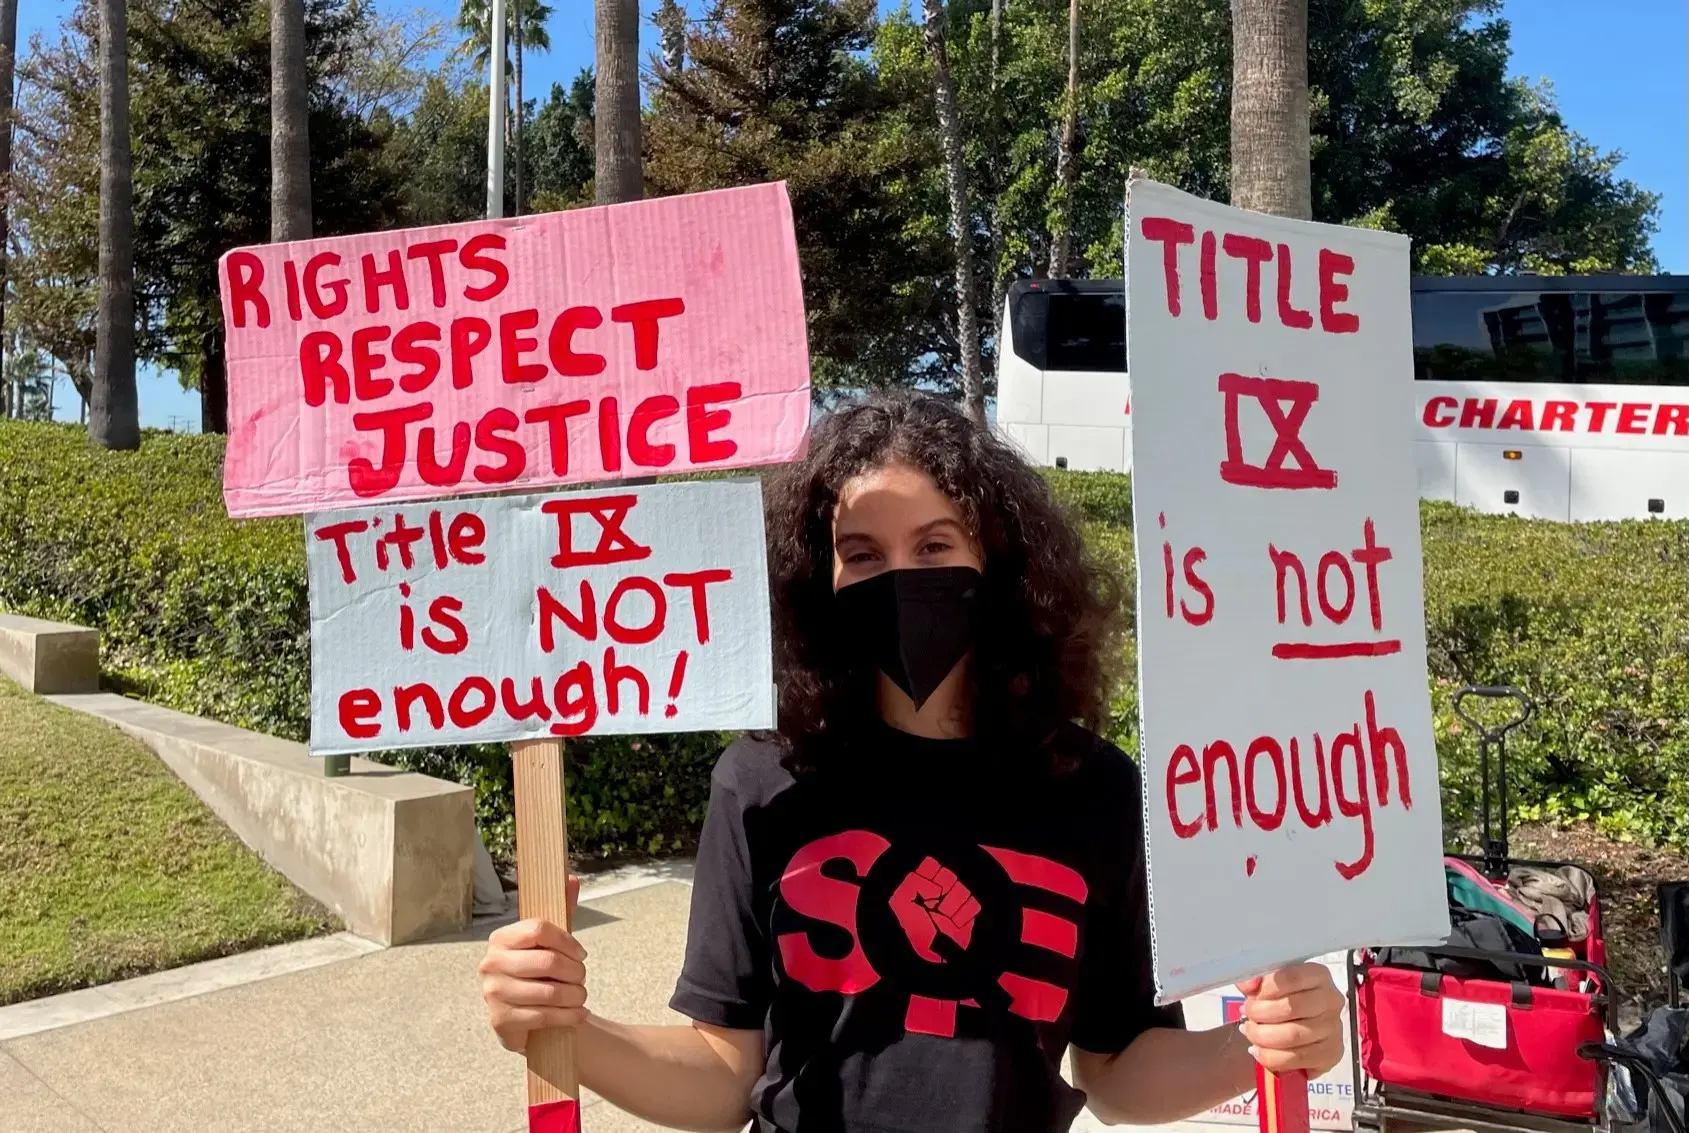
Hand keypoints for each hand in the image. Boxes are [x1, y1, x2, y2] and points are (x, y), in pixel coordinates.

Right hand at [479, 875, 587, 1052]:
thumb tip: (570, 878)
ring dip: (575, 996)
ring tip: (581, 996)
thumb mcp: (551, 941)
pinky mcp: (501, 1020)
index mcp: (501, 938)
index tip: (581, 954)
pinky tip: (577, 1013)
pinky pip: (544, 1016)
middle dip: (575, 972)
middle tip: (582, 978)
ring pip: (549, 992)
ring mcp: (493, 993)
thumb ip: (562, 909)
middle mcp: (490, 963)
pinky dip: (568, 1016)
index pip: (539, 929)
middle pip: (548, 962)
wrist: (527, 1018)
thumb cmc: (540, 974)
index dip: (568, 942)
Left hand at [1236, 962, 1344, 1075]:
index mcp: (1318, 975)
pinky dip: (1272, 1057)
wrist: (1298, 1027)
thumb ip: (1254, 980)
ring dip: (1263, 1036)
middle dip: (1260, 1014)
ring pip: (1293, 1035)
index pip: (1292, 977)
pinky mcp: (1332, 1053)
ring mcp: (1334, 1027)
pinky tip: (1259, 1051)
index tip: (1250, 996)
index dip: (1266, 989)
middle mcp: (1331, 1000)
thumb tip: (1248, 984)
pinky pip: (1298, 1058)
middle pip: (1292, 1007)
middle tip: (1247, 1016)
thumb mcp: (1265, 983)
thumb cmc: (1281, 999)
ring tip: (1250, 1032)